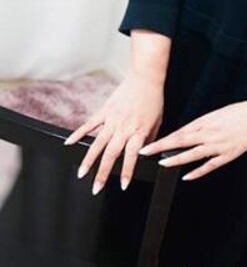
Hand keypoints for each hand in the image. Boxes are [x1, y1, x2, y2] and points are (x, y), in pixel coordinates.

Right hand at [64, 71, 163, 194]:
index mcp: (138, 131)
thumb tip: (143, 155)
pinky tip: (68, 144)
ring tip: (81, 173)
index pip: (132, 156)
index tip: (123, 186)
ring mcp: (112, 120)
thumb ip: (148, 140)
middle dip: (103, 173)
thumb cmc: (153, 101)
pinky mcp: (104, 111)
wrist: (145, 78)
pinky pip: (89, 125)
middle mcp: (124, 128)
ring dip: (88, 160)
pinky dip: (78, 134)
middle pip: (111, 154)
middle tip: (96, 188)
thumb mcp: (157, 123)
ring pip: (97, 143)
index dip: (127, 171)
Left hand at [137, 97, 246, 180]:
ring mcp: (219, 145)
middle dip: (161, 148)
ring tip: (162, 164)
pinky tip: (187, 176)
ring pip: (193, 154)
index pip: (179, 132)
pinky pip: (210, 165)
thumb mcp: (216, 114)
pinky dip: (197, 171)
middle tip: (146, 153)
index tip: (148, 145)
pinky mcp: (228, 155)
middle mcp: (210, 133)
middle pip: (181, 142)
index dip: (162, 139)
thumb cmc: (239, 112)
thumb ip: (201, 125)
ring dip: (176, 160)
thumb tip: (185, 134)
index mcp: (206, 122)